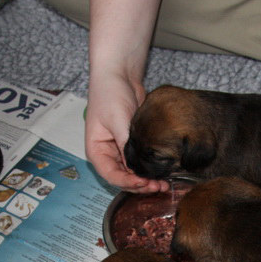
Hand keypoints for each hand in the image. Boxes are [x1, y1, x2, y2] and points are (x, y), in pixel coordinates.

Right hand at [85, 72, 167, 192]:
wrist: (119, 74)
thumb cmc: (110, 93)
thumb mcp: (118, 120)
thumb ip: (126, 145)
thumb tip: (136, 168)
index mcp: (96, 150)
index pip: (111, 175)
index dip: (128, 183)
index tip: (145, 183)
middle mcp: (107, 154)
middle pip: (123, 179)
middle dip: (140, 185)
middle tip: (159, 186)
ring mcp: (120, 150)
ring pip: (133, 174)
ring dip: (147, 180)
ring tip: (164, 184)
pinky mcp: (132, 145)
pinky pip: (141, 163)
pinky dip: (150, 170)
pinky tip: (163, 173)